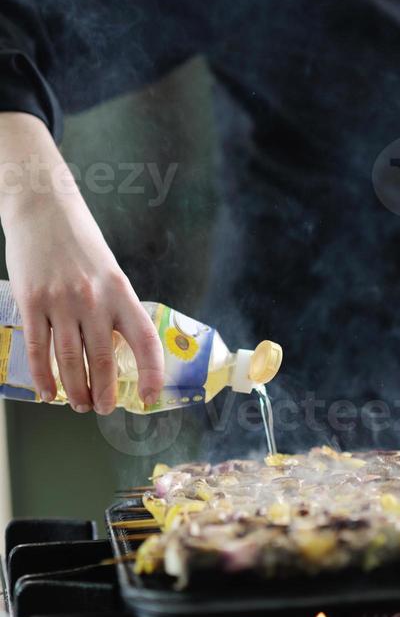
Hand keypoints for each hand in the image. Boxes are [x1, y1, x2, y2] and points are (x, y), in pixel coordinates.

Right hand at [0, 116, 163, 413]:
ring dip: (75, 389)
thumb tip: (116, 345)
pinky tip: (47, 391)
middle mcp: (94, 299)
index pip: (144, 339)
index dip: (151, 372)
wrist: (43, 208)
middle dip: (104, 391)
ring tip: (78, 404)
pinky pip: (39, 349)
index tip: (150, 396)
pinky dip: (43, 376)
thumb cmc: (78, 239)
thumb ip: (112, 305)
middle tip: (102, 409)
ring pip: (70, 360)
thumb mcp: (108, 270)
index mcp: (120, 291)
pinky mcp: (32, 302)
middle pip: (104, 359)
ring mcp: (61, 302)